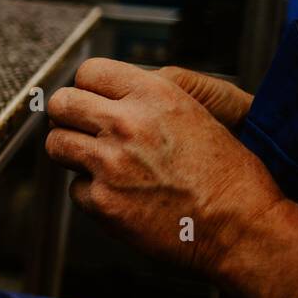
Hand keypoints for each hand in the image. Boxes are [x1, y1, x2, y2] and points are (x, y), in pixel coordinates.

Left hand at [45, 58, 282, 274]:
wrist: (241, 226)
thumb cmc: (228, 176)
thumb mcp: (195, 113)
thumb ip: (148, 100)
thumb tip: (109, 96)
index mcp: (153, 95)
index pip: (89, 71)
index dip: (89, 88)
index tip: (92, 101)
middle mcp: (126, 123)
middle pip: (61, 103)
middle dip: (68, 116)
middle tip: (80, 130)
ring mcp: (109, 163)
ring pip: (56, 144)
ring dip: (71, 152)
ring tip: (96, 163)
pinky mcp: (102, 201)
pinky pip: (75, 189)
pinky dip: (92, 194)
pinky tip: (121, 196)